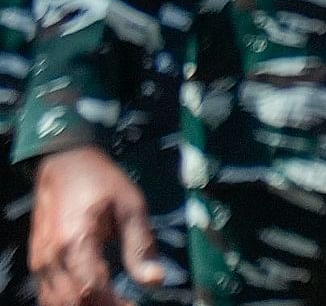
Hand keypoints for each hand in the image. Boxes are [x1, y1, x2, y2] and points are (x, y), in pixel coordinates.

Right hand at [27, 145, 163, 305]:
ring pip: (56, 303)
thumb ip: (141, 245)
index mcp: (75, 243)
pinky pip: (48, 295)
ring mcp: (40, 263)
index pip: (92, 290)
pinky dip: (68, 303)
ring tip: (115, 303)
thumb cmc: (101, 182)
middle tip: (129, 305)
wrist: (63, 164)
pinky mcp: (38, 263)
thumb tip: (156, 281)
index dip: (116, 305)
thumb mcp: (131, 206)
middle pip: (72, 302)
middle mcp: (51, 258)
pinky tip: (92, 300)